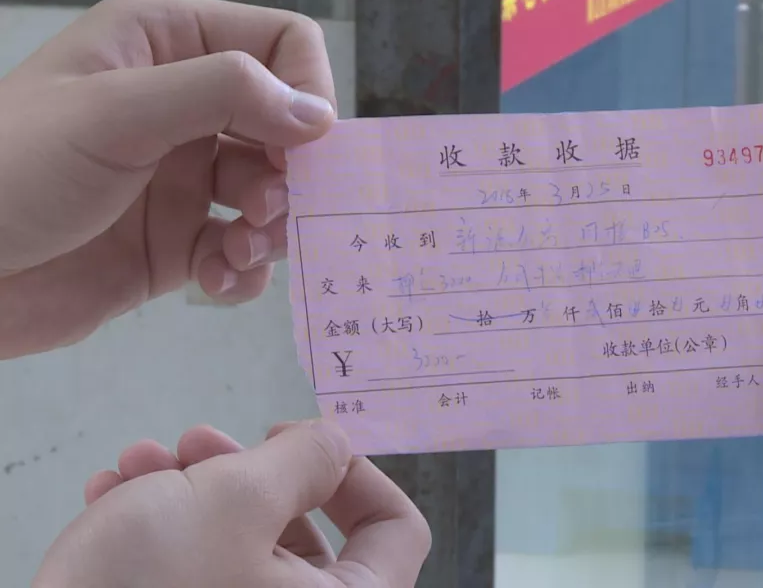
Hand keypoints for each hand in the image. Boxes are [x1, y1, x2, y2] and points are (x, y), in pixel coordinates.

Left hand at [0, 0, 335, 358]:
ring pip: (273, 194)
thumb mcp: (118, 113)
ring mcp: (182, 179)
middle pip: (288, 127)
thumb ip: (225, 95)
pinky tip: (216, 280)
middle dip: (293, 172)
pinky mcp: (176, 244)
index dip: (307, 91)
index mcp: (166, 46)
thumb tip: (319, 116)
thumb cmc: (13, 173)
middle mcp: (184, 108)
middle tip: (271, 208)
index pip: (281, 45)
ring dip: (271, 227)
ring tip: (239, 248)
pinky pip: (242, 253)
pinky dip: (244, 271)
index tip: (305, 149)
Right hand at [34, 421, 429, 587]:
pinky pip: (196, 571)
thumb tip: (335, 444)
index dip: (355, 471)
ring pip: (239, 543)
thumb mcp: (236, 497)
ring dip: (192, 486)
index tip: (294, 441)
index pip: (397, 530)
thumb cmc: (147, 586)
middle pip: (306, 531)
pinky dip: (162, 526)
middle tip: (197, 440)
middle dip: (246, 469)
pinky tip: (113, 494)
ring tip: (140, 461)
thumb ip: (305, 458)